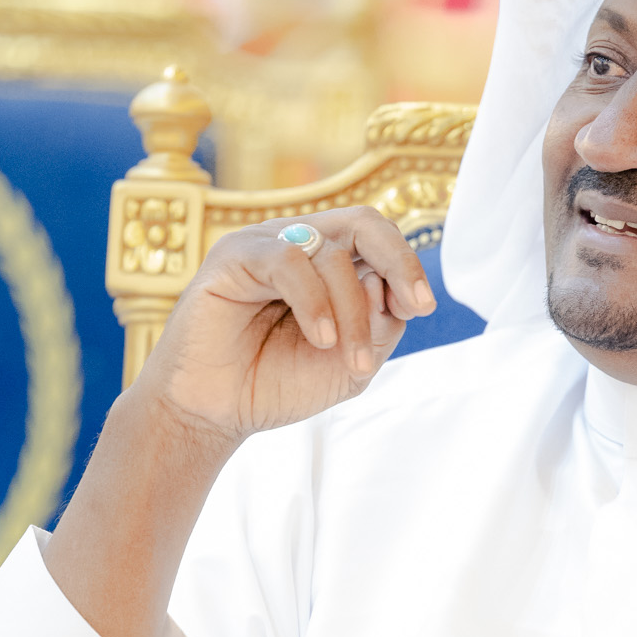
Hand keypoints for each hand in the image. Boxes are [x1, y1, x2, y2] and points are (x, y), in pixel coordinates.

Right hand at [133, 207, 435, 444]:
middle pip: (362, 224)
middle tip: (415, 305)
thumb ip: (377, 325)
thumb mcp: (348, 364)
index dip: (407, 267)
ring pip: (331, 254)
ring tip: (349, 360)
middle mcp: (299, 246)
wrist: (214, 413)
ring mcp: (266, 246)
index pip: (377, 241)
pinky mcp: (234, 256)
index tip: (421, 307)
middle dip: (399, 261)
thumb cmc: (276, 385)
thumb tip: (382, 282)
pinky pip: (289, 260)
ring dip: (352, 312)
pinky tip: (321, 339)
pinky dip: (315, 302)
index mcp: (329, 265)